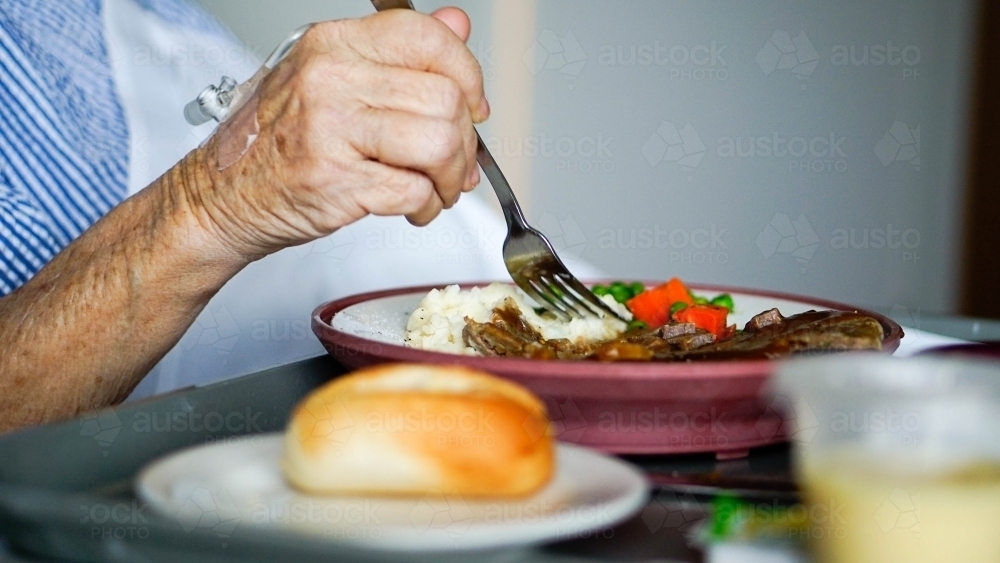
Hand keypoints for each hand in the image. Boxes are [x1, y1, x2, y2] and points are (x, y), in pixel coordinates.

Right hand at [182, 7, 488, 260]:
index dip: (467, 74)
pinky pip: (416, 190)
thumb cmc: (277, 143)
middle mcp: (330, 79)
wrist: (220, 196)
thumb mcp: (332, 79)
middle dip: (464, 141)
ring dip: (452, 177)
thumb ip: (398, 53)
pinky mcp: (336, 181)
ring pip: (440, 144)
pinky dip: (427, 206)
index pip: (427, 38)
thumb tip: (457, 25)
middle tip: (455, 161)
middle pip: (445, 99)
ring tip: (438, 187)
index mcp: (333, 45)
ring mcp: (331, 130)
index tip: (473, 105)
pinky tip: (413, 206)